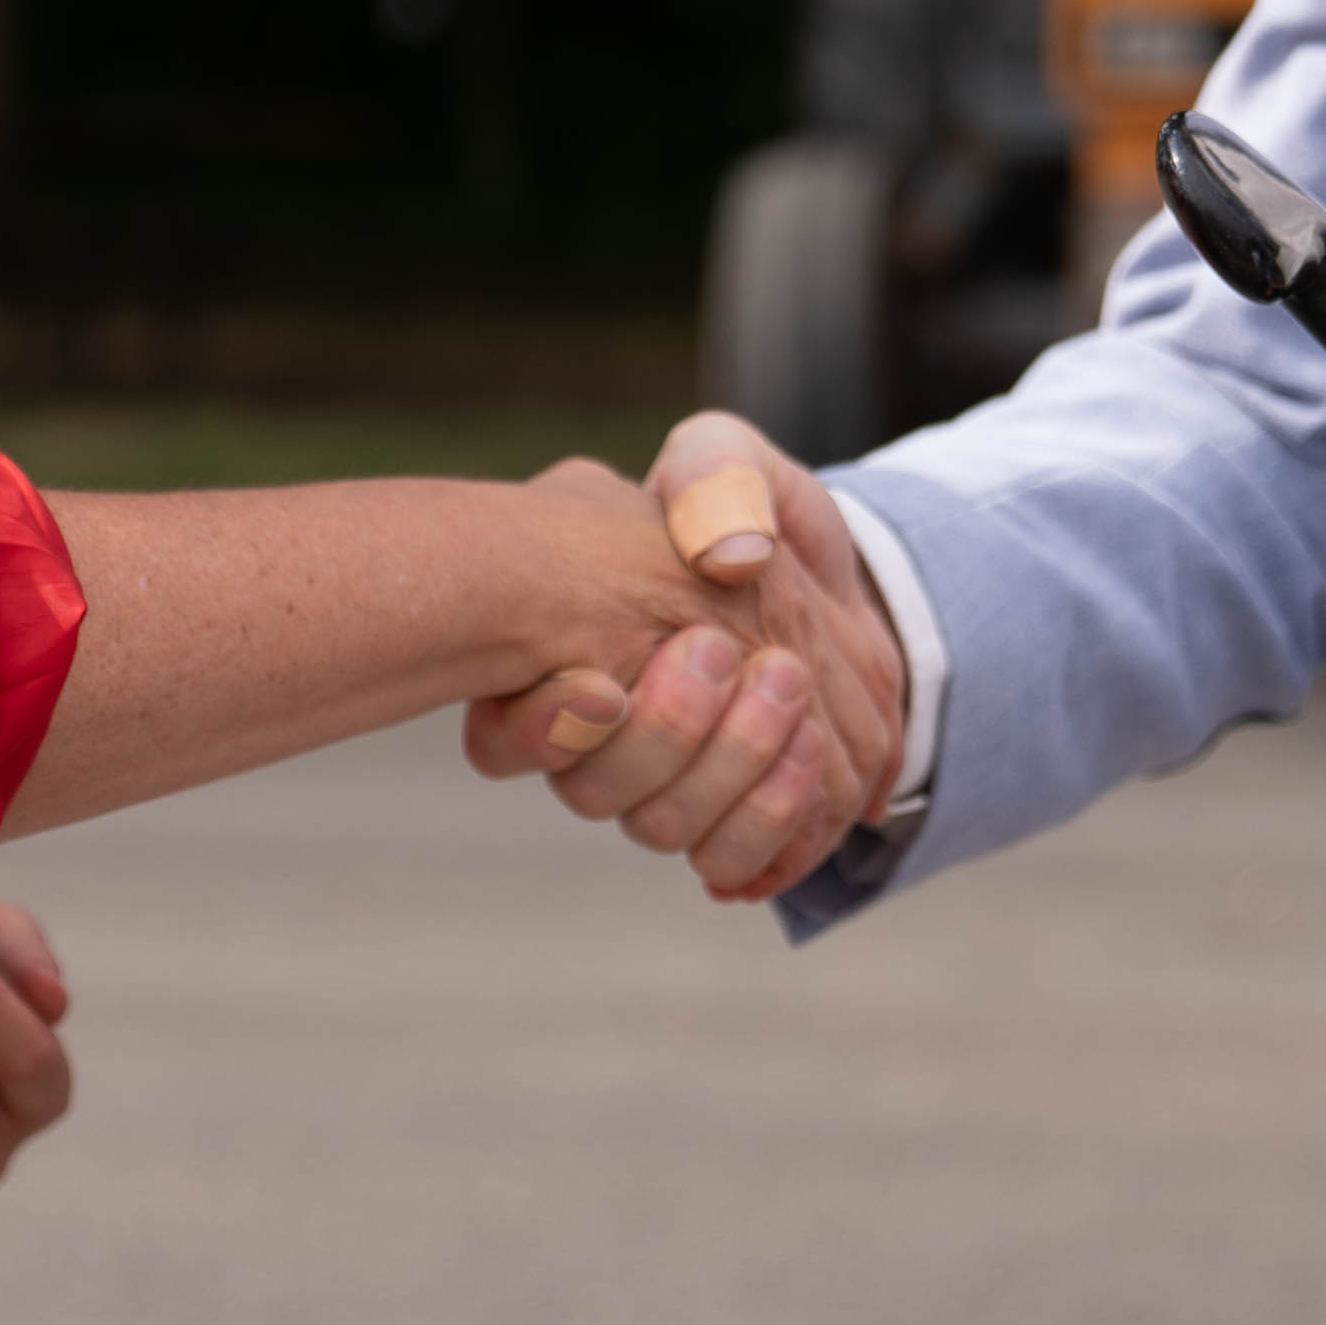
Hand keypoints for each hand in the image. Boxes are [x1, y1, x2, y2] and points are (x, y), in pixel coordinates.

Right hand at [461, 412, 909, 903]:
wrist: (823, 576)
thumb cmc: (748, 515)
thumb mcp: (728, 461)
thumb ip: (713, 477)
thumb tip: (731, 555)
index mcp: (554, 659)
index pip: (502, 740)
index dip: (541, 728)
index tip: (605, 684)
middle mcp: (593, 745)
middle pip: (594, 794)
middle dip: (666, 729)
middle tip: (721, 648)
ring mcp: (661, 790)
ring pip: (665, 829)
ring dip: (729, 765)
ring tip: (784, 679)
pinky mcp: (734, 820)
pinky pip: (735, 863)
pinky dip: (773, 820)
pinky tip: (808, 750)